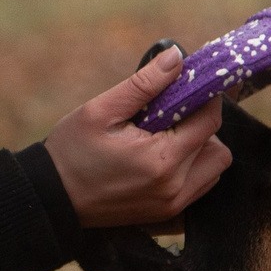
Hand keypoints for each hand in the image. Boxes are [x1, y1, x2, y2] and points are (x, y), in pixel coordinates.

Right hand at [45, 47, 231, 227]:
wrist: (51, 198)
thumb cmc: (71, 152)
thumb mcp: (101, 111)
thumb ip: (144, 84)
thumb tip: (177, 57)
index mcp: (161, 160)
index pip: (209, 121)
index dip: (207, 96)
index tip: (192, 82)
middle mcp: (174, 187)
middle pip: (218, 148)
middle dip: (203, 124)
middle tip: (172, 113)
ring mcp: (172, 204)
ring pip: (213, 168)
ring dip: (201, 148)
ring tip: (166, 136)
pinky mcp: (166, 213)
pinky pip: (199, 186)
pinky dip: (193, 167)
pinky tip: (164, 155)